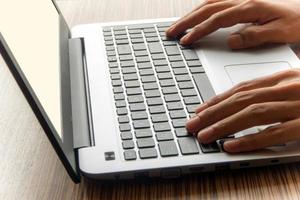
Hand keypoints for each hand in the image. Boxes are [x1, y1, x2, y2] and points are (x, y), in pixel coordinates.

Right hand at [166, 0, 299, 48]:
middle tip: (171, 32)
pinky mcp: (243, 2)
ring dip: (192, 14)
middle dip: (187, 21)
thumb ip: (254, 36)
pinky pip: (217, 1)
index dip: (199, 30)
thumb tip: (231, 41)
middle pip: (207, 8)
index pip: (216, 19)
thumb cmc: (298, 21)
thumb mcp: (281, 32)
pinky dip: (203, 8)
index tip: (186, 40)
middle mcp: (243, 0)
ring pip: (210, 3)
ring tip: (179, 25)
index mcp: (250, 7)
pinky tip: (198, 14)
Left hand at [186, 69, 299, 152]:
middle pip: (241, 99)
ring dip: (223, 125)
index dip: (218, 100)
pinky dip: (249, 140)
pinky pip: (275, 133)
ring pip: (252, 113)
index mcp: (285, 78)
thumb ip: (276, 92)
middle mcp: (288, 88)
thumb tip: (246, 104)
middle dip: (212, 113)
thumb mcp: (299, 86)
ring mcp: (298, 105)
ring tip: (203, 136)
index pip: (243, 88)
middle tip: (192, 124)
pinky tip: (230, 145)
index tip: (199, 109)